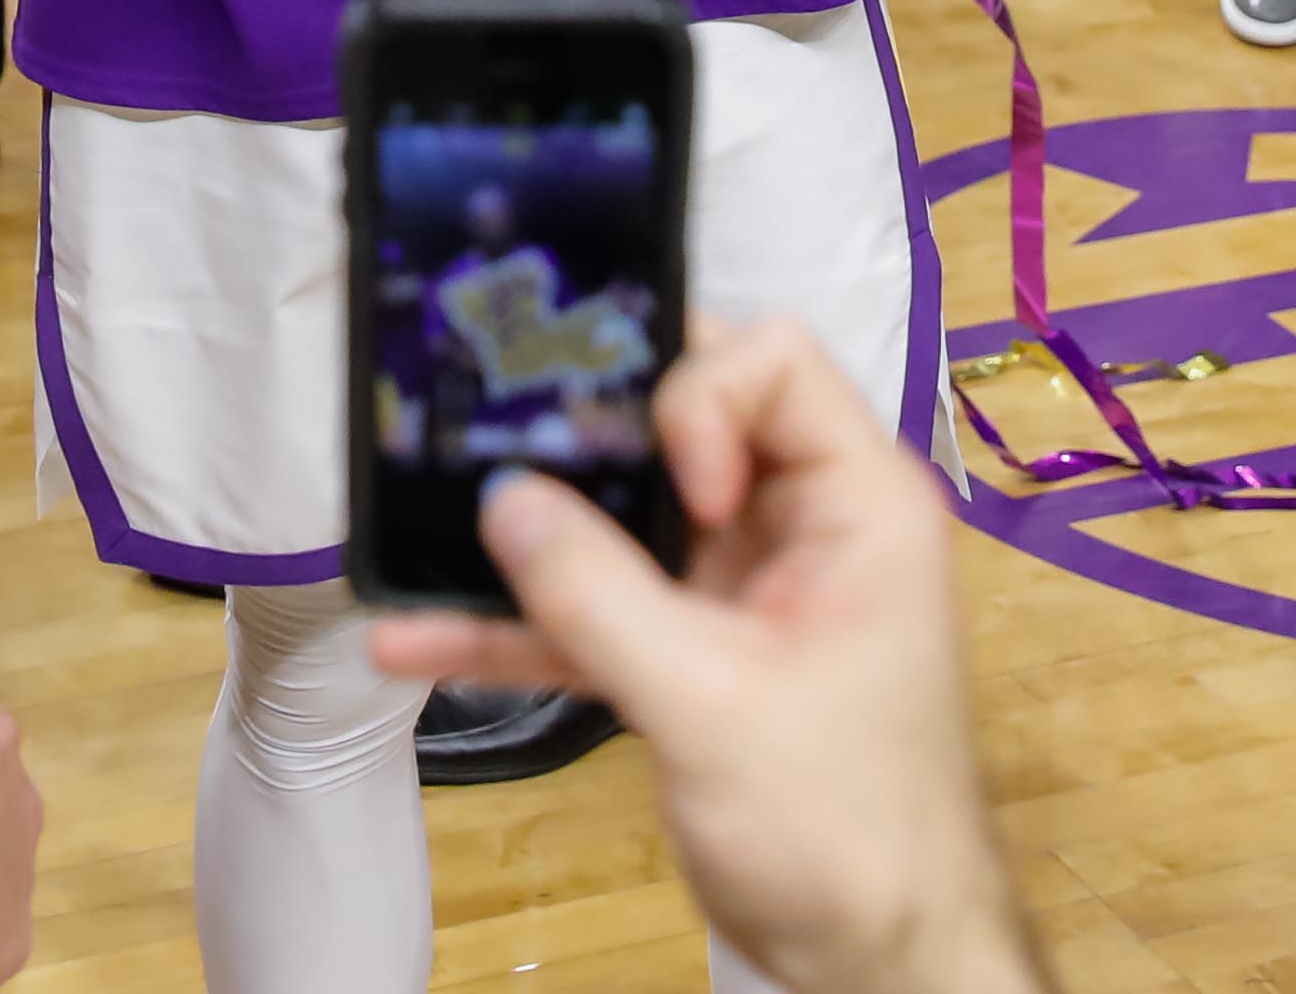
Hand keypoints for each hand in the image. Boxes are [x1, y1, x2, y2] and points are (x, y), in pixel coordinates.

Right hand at [365, 325, 1047, 993]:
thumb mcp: (712, 704)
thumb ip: (599, 596)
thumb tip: (500, 498)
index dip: (699, 401)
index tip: (673, 493)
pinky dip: (523, 626)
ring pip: (623, 519)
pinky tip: (422, 638)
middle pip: (681, 422)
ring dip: (531, 537)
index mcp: (855, 503)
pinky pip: (597, 610)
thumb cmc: (843, 828)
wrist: (874, 960)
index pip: (771, 362)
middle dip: (582, 441)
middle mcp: (802, 525)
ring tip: (425, 529)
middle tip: (499, 456)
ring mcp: (744, 589)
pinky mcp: (695, 654)